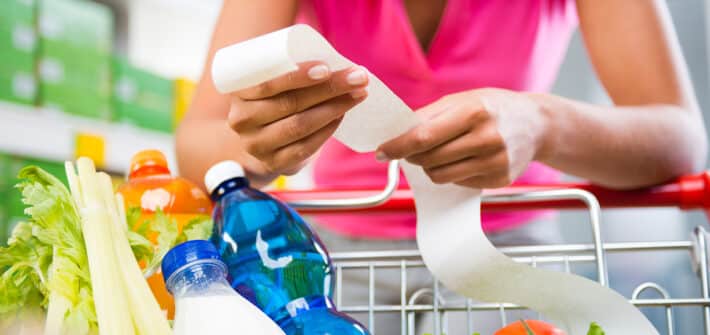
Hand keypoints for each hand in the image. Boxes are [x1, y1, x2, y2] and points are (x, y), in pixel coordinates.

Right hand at [229, 62, 368, 176]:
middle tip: (357, 77)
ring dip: (334, 108)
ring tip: (357, 94)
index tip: (327, 68)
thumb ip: (289, 72)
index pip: (268, 85)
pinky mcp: (274, 163)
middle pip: (290, 104)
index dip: (298, 77)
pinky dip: (327, 130)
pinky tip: (341, 116)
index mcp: (238, 94)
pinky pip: (305, 147)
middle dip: (329, 89)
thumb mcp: (270, 84)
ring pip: (300, 126)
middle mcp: (242, 121)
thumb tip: (335, 61)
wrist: (255, 141)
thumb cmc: (271, 101)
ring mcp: (257, 145)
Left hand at [376, 89, 548, 187]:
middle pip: (429, 159)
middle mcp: (487, 138)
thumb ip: (428, 116)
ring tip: (437, 153)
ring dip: (429, 166)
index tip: (380, 151)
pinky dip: (451, 172)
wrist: (537, 124)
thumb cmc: (492, 108)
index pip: (424, 137)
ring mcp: (495, 162)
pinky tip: (462, 159)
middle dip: (411, 156)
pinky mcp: (499, 180)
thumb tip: (395, 133)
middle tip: (408, 150)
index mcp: (474, 112)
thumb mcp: (462, 100)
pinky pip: (457, 183)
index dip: (397, 146)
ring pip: (440, 175)